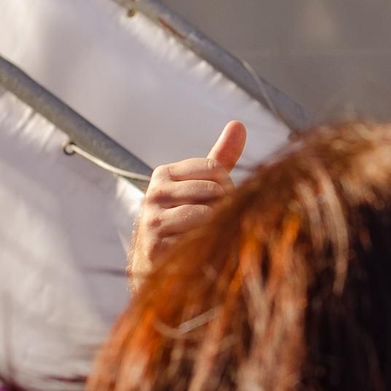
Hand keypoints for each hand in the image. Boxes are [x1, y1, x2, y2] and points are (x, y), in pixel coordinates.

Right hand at [126, 121, 246, 291]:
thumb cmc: (188, 221)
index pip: (215, 168)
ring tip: (207, 235)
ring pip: (207, 212)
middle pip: (214, 190)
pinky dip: (207, 241)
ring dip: (217, 226)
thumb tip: (238, 124)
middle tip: (215, 223)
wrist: (162, 266)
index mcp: (164, 174)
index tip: (219, 202)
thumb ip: (220, 158)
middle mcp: (154, 192)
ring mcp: (152, 218)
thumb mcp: (204, 187)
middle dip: (224, 208)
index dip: (228, 187)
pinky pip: (198, 235)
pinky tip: (198, 248)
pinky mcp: (155, 243)